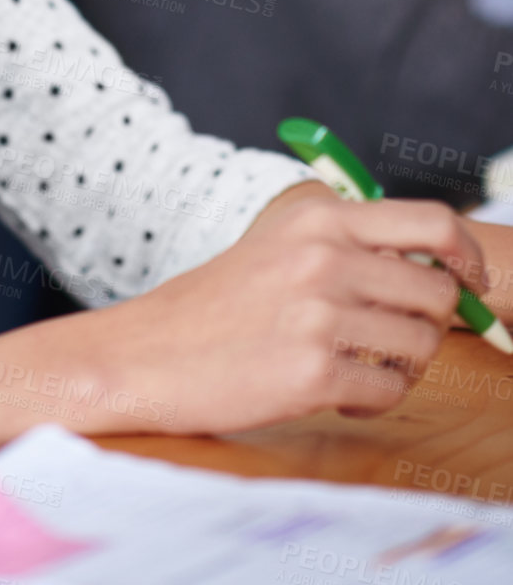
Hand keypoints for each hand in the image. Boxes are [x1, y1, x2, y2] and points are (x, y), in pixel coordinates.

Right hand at [34, 183, 488, 436]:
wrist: (148, 353)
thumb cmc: (217, 304)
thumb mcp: (280, 245)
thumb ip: (350, 245)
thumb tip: (438, 270)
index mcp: (319, 218)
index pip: (434, 225)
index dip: (468, 258)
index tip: (469, 283)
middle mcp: (324, 258)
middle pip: (438, 294)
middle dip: (428, 324)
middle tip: (390, 340)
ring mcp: (320, 315)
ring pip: (420, 347)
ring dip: (399, 366)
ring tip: (353, 365)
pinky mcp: (313, 374)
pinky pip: (389, 393)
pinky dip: (371, 399)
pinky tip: (331, 390)